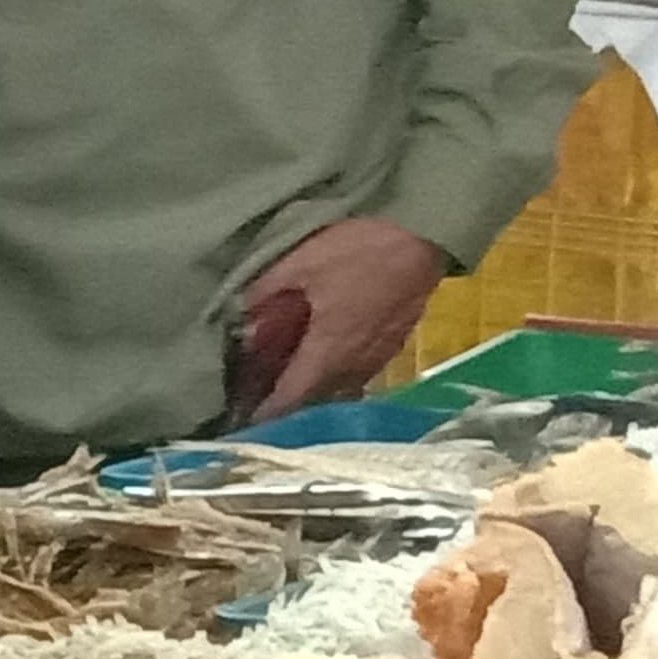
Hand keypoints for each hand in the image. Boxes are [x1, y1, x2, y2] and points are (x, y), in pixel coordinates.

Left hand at [235, 216, 446, 421]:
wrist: (421, 238)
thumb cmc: (357, 252)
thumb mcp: (298, 265)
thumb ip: (265, 294)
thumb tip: (236, 318)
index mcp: (327, 352)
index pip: (291, 399)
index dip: (265, 414)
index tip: (241, 420)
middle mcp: (355, 366)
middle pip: (315, 401)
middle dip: (286, 406)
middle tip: (257, 399)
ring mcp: (379, 358)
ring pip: (339, 389)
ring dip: (313, 392)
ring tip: (286, 384)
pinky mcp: (395, 345)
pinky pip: (359, 373)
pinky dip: (335, 376)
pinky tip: (324, 360)